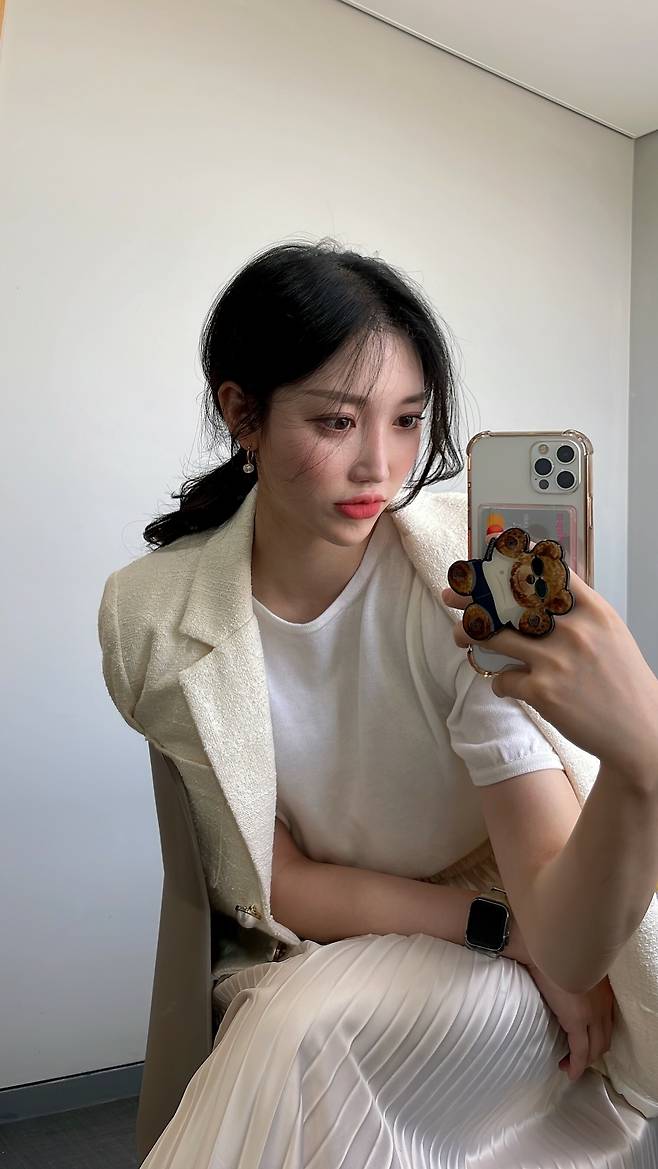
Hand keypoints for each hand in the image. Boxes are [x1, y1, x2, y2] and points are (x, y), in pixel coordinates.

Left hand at [442, 573, 657, 778]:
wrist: (639, 730)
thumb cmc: (623, 681)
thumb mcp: (610, 633)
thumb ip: (579, 611)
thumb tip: (544, 591)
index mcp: (592, 611)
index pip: (549, 573)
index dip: (515, 561)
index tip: (491, 554)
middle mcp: (572, 630)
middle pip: (510, 602)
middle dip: (474, 597)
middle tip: (451, 595)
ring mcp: (555, 660)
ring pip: (494, 637)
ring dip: (469, 635)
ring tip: (458, 635)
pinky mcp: (542, 691)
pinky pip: (503, 679)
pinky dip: (500, 682)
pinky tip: (507, 684)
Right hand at [526, 962, 614, 1080]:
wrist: (551, 945)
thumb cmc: (557, 951)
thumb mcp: (572, 967)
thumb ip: (573, 979)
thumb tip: (561, 982)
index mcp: (603, 991)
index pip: (606, 1023)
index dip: (597, 1037)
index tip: (583, 1043)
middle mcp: (603, 1004)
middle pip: (604, 1038)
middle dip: (592, 1052)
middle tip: (576, 1058)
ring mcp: (592, 1014)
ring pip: (595, 1048)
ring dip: (583, 1060)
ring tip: (569, 1064)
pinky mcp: (576, 1021)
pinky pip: (580, 1051)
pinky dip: (576, 1065)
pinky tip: (569, 1070)